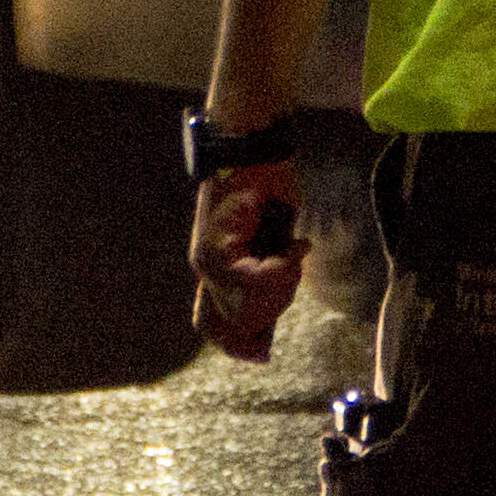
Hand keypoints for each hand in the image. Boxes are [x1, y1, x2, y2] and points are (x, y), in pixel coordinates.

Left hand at [187, 161, 307, 361]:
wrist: (250, 142)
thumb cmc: (265, 181)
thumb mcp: (271, 232)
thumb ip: (272, 266)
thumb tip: (280, 294)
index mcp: (213, 265)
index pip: (213, 323)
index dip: (235, 344)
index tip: (258, 353)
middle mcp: (204, 267)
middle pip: (236, 321)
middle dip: (271, 309)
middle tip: (292, 269)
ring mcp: (208, 260)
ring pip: (248, 305)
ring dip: (279, 288)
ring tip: (292, 252)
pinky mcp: (219, 248)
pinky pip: (254, 281)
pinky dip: (279, 272)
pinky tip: (291, 250)